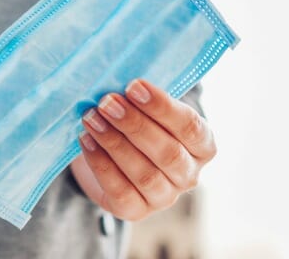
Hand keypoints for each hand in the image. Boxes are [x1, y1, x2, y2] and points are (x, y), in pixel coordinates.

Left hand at [71, 79, 215, 220]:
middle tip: (107, 102)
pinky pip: (120, 190)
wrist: (108, 160)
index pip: (190, 127)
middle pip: (167, 152)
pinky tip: (86, 140)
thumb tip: (118, 77)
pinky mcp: (135, 210)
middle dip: (135, 125)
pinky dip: (101, 163)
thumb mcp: (144, 109)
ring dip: (114, 143)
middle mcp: (189, 174)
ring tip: (91, 118)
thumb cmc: (133, 125)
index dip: (162, 107)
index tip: (133, 86)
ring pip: (144, 173)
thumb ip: (141, 97)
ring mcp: (164, 197)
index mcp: (202, 145)